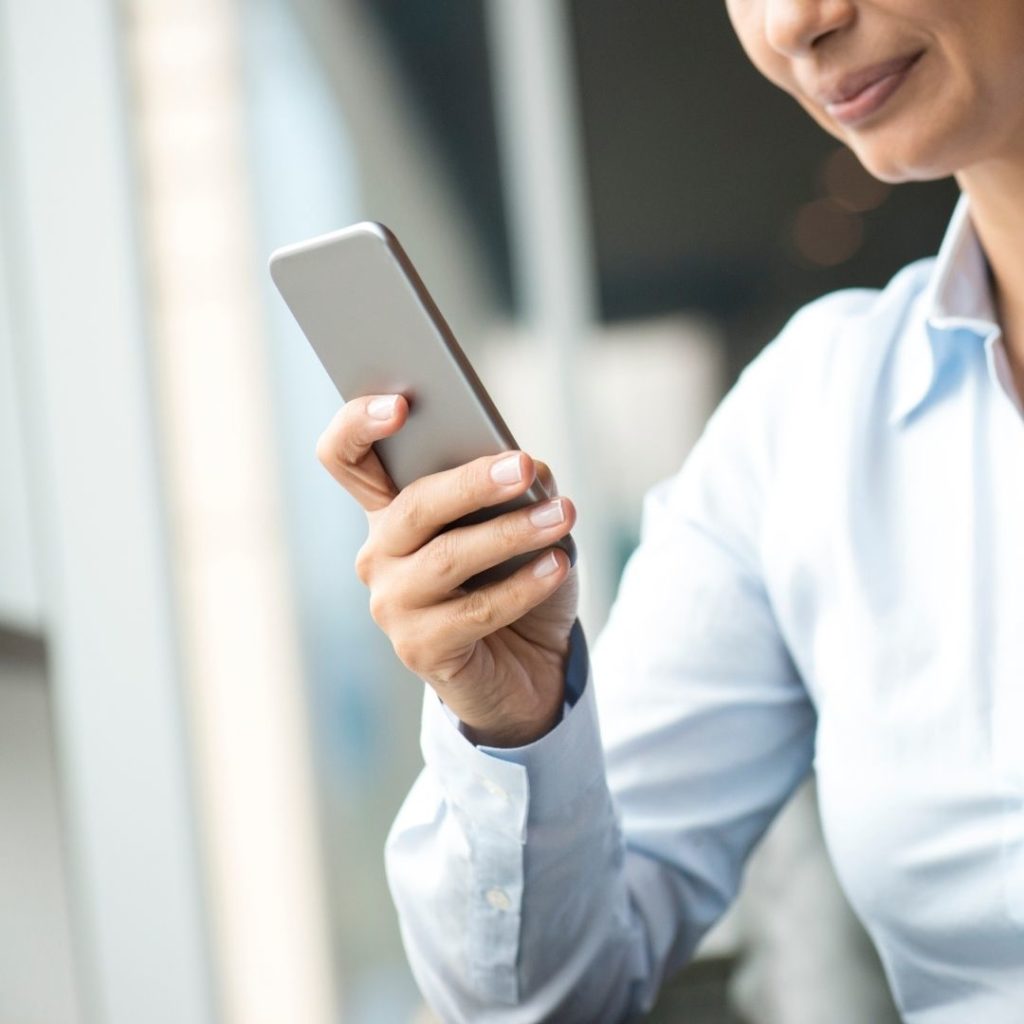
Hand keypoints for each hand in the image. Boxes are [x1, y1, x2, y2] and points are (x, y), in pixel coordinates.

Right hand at [317, 394, 578, 746]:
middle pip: (411, 506)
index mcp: (391, 509)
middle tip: (523, 466)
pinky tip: (557, 565)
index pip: (346, 457)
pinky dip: (522, 586)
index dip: (358, 425)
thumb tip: (527, 468)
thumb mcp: (518, 519)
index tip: (401, 404)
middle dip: (470, 482)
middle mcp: (380, 554)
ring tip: (562, 516)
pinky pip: (474, 612)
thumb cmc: (515, 579)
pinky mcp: (419, 649)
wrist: (526, 664)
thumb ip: (515, 484)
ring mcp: (392, 604)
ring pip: (448, 558)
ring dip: (512, 533)